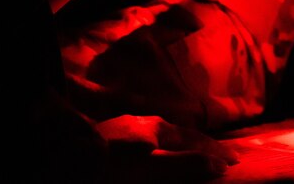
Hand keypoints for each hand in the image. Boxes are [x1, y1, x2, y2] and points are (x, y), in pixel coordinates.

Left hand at [97, 114, 237, 181]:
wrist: (58, 155)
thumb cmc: (103, 166)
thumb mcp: (146, 170)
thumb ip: (182, 165)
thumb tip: (219, 164)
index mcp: (157, 129)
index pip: (196, 140)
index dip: (216, 151)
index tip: (235, 161)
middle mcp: (145, 123)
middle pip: (182, 134)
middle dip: (204, 145)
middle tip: (223, 155)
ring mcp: (126, 126)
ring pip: (163, 134)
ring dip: (183, 143)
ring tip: (194, 151)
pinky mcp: (110, 134)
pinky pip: (147, 137)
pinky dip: (163, 145)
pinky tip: (155, 149)